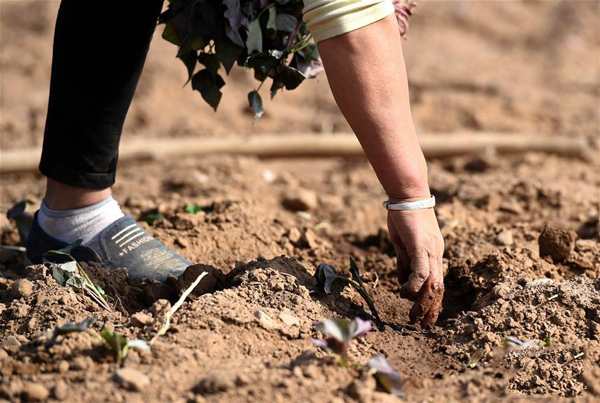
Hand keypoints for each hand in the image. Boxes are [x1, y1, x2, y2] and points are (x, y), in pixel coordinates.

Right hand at [387, 206, 444, 327]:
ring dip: (423, 303)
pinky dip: (415, 284)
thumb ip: (405, 261)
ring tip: (412, 317)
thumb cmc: (404, 216)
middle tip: (422, 326)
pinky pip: (422, 270)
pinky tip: (405, 293)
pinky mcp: (421, 245)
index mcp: (433, 254)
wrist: (407, 194)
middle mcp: (436, 254)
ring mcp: (430, 250)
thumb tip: (403, 280)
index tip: (425, 318)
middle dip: (431, 310)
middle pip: (438, 288)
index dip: (432, 302)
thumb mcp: (404, 243)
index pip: (436, 283)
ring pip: (432, 283)